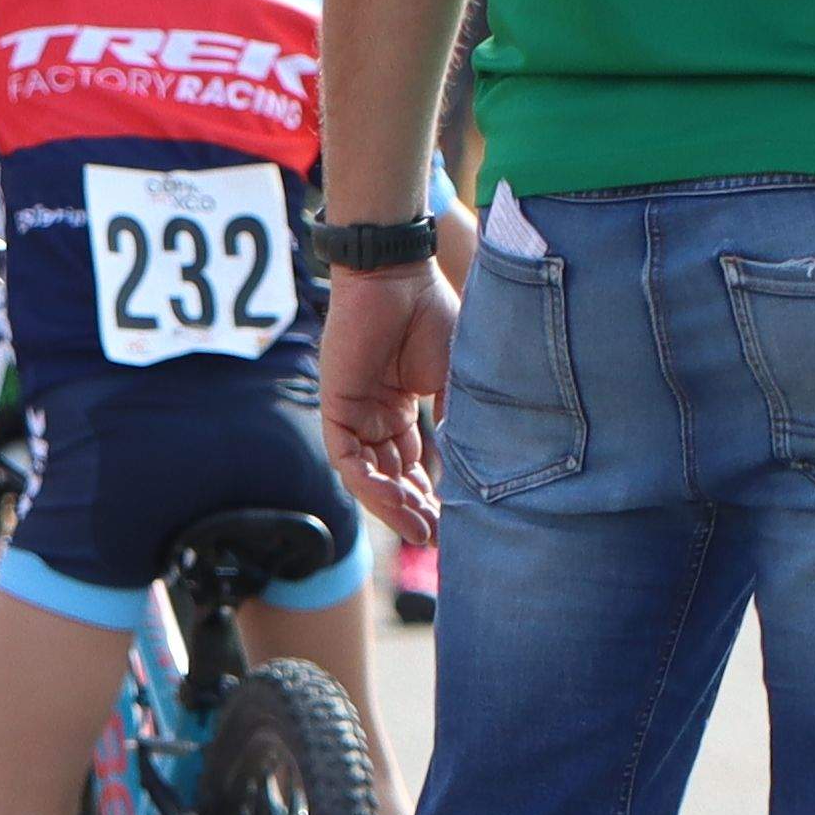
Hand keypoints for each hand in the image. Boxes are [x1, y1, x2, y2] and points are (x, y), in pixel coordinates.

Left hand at [319, 254, 453, 539]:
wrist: (397, 276)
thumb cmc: (431, 315)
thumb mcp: (455, 379)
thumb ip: (458, 422)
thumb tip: (479, 473)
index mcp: (402, 408)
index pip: (415, 464)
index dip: (434, 496)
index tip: (459, 523)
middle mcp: (375, 416)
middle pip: (392, 477)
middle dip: (415, 510)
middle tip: (441, 538)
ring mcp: (354, 413)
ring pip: (369, 476)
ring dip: (394, 506)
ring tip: (422, 531)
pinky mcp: (335, 406)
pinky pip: (348, 459)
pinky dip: (370, 484)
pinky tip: (397, 502)